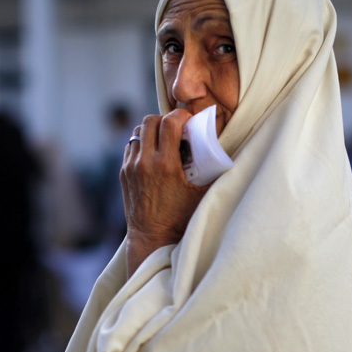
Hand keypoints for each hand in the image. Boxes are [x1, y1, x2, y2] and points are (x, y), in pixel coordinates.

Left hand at [120, 109, 208, 276]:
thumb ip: (213, 173)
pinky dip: (142, 143)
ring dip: (151, 130)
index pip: (170, 122)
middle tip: (176, 127)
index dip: (181, 115)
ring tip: (163, 138)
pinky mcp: (124, 173)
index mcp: (166, 165)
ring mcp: (131, 167)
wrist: (152, 237)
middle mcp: (145, 163)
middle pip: (150, 121)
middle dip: (165, 119)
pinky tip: (152, 152)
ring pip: (137, 131)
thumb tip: (227, 155)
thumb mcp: (201, 194)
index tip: (188, 119)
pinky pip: (131, 146)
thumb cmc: (180, 218)